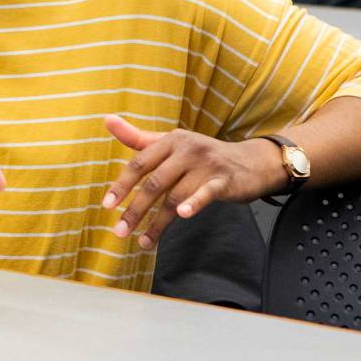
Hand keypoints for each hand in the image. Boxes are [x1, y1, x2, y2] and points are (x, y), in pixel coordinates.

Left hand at [101, 115, 284, 249]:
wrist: (253, 161)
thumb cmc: (203, 155)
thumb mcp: (172, 143)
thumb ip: (139, 138)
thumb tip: (107, 120)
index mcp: (171, 140)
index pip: (140, 163)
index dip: (122, 185)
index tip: (107, 205)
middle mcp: (187, 150)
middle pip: (154, 183)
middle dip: (135, 209)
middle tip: (119, 231)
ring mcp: (207, 164)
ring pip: (176, 195)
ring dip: (158, 222)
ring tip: (144, 241)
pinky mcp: (225, 180)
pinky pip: (207, 193)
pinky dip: (194, 203)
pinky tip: (183, 216)